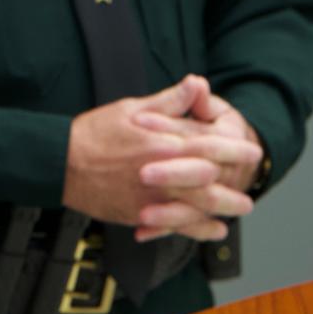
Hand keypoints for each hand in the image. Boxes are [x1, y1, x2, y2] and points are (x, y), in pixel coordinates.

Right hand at [62, 75, 262, 242]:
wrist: (61, 162)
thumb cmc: (94, 132)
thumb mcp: (131, 109)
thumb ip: (168, 101)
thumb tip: (195, 83)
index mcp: (161, 142)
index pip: (207, 145)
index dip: (233, 149)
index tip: (251, 151)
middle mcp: (161, 173)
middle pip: (208, 182)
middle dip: (233, 184)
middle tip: (251, 186)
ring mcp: (151, 197)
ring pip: (196, 207)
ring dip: (222, 209)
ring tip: (240, 209)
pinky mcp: (139, 214)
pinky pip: (176, 226)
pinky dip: (197, 230)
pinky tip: (213, 230)